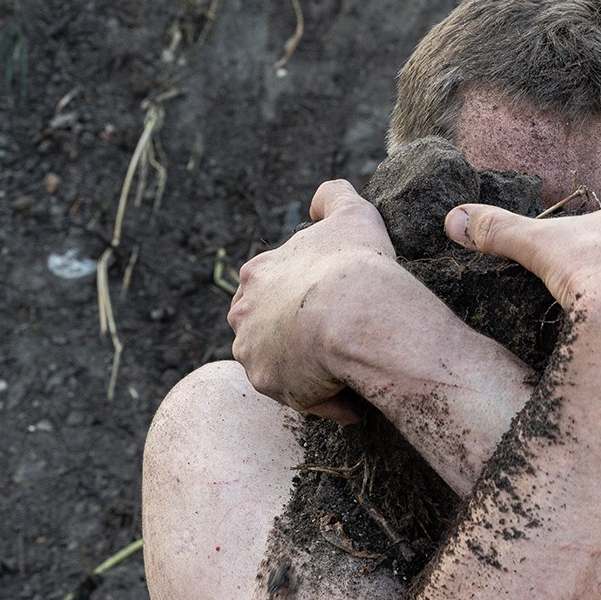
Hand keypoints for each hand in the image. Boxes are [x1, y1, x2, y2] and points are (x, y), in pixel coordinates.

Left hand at [228, 180, 397, 422]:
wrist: (356, 313)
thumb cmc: (354, 263)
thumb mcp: (350, 213)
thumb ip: (333, 198)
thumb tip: (321, 198)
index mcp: (257, 274)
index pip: (273, 288)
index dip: (305, 297)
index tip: (334, 305)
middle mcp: (244, 314)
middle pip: (270, 331)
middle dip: (298, 337)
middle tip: (340, 340)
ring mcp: (252, 352)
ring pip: (283, 367)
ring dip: (311, 372)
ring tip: (351, 372)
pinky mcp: (269, 385)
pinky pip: (304, 400)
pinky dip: (328, 401)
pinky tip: (356, 400)